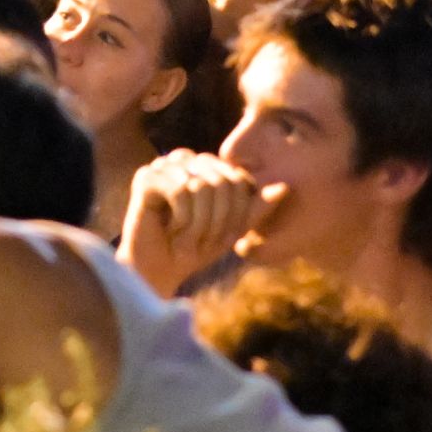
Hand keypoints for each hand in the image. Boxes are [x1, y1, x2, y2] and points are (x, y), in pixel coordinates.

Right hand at [121, 150, 261, 292]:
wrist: (158, 272)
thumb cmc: (195, 248)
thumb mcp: (232, 230)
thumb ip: (256, 208)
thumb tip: (285, 187)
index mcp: (208, 167)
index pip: (238, 180)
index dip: (236, 215)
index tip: (221, 238)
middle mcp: (186, 159)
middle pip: (222, 182)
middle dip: (218, 221)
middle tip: (203, 242)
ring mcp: (164, 165)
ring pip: (202, 187)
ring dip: (200, 224)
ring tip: (187, 239)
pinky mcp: (146, 177)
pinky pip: (181, 192)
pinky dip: (183, 220)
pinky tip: (172, 230)